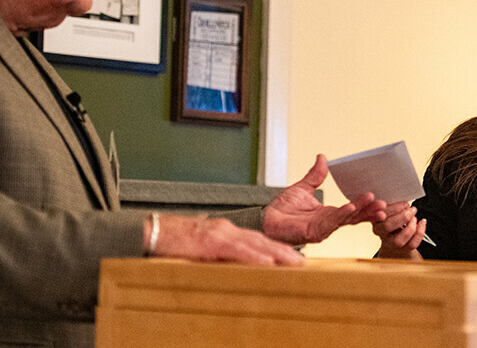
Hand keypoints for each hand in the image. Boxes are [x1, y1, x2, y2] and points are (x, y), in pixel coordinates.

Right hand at [151, 214, 303, 265]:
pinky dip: (253, 256)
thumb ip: (219, 255)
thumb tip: (234, 270)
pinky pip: (236, 250)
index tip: (292, 258)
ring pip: (254, 243)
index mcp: (226, 232)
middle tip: (301, 262)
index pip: (257, 240)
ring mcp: (219, 234)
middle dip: (283, 251)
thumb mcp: (202, 249)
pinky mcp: (209, 241)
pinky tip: (266, 262)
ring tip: (292, 262)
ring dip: (276, 253)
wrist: (151, 232)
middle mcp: (227, 230)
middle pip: (262, 240)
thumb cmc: (173, 242)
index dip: (276, 249)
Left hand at [263, 154, 387, 244]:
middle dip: (370, 210)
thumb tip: (322, 157)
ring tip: (374, 202)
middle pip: (355, 217)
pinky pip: (331, 223)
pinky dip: (342, 215)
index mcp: (329, 213)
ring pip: (346, 219)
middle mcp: (329, 222)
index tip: (379, 198)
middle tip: (384, 203)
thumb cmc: (282, 208)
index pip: (353, 210)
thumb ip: (315, 176)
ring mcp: (323, 228)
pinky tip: (351, 208)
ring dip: (361, 211)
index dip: (366, 205)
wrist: (266, 218)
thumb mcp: (303, 188)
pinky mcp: (313, 232)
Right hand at [372, 201, 425, 259]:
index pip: (379, 215)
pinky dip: (420, 232)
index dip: (391, 209)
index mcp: (375, 219)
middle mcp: (380, 232)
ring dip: (410, 227)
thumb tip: (402, 193)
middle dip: (402, 216)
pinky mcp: (402, 249)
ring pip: (399, 240)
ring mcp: (390, 242)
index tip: (404, 203)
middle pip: (387, 226)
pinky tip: (422, 222)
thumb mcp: (389, 207)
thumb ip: (391, 202)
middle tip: (411, 209)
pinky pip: (412, 244)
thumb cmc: (392, 217)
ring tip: (414, 217)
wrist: (394, 238)